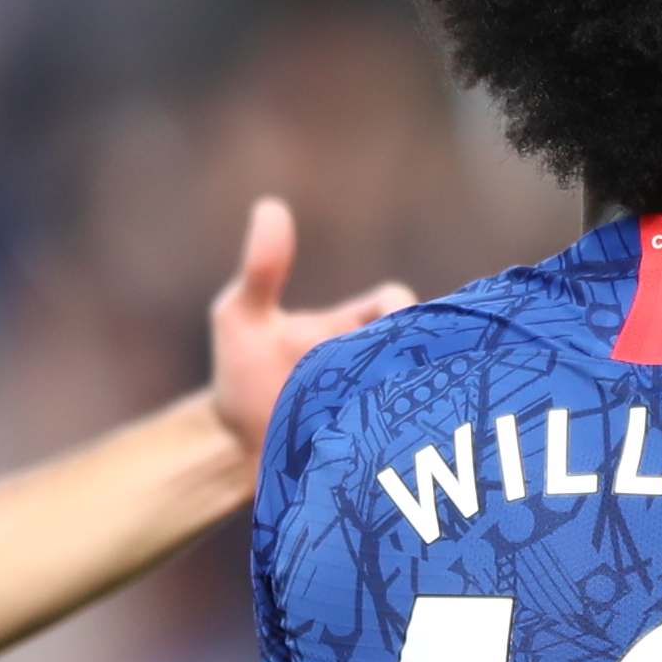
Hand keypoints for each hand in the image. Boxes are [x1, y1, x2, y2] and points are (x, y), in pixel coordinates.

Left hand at [208, 196, 415, 450]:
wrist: (237, 453)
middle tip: (395, 378)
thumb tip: (271, 207)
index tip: (385, 328)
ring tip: (396, 420)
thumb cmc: (244, 376)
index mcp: (357, 327)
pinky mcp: (383, 448)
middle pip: (421, 348)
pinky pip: (412, 440)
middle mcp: (377, 363)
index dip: (396, 311)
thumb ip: (260, 271)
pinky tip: (398, 450)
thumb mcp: (242, 319)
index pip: (394, 304)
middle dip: (416, 360)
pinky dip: (409, 442)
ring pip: (424, 394)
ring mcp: (384, 405)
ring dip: (415, 404)